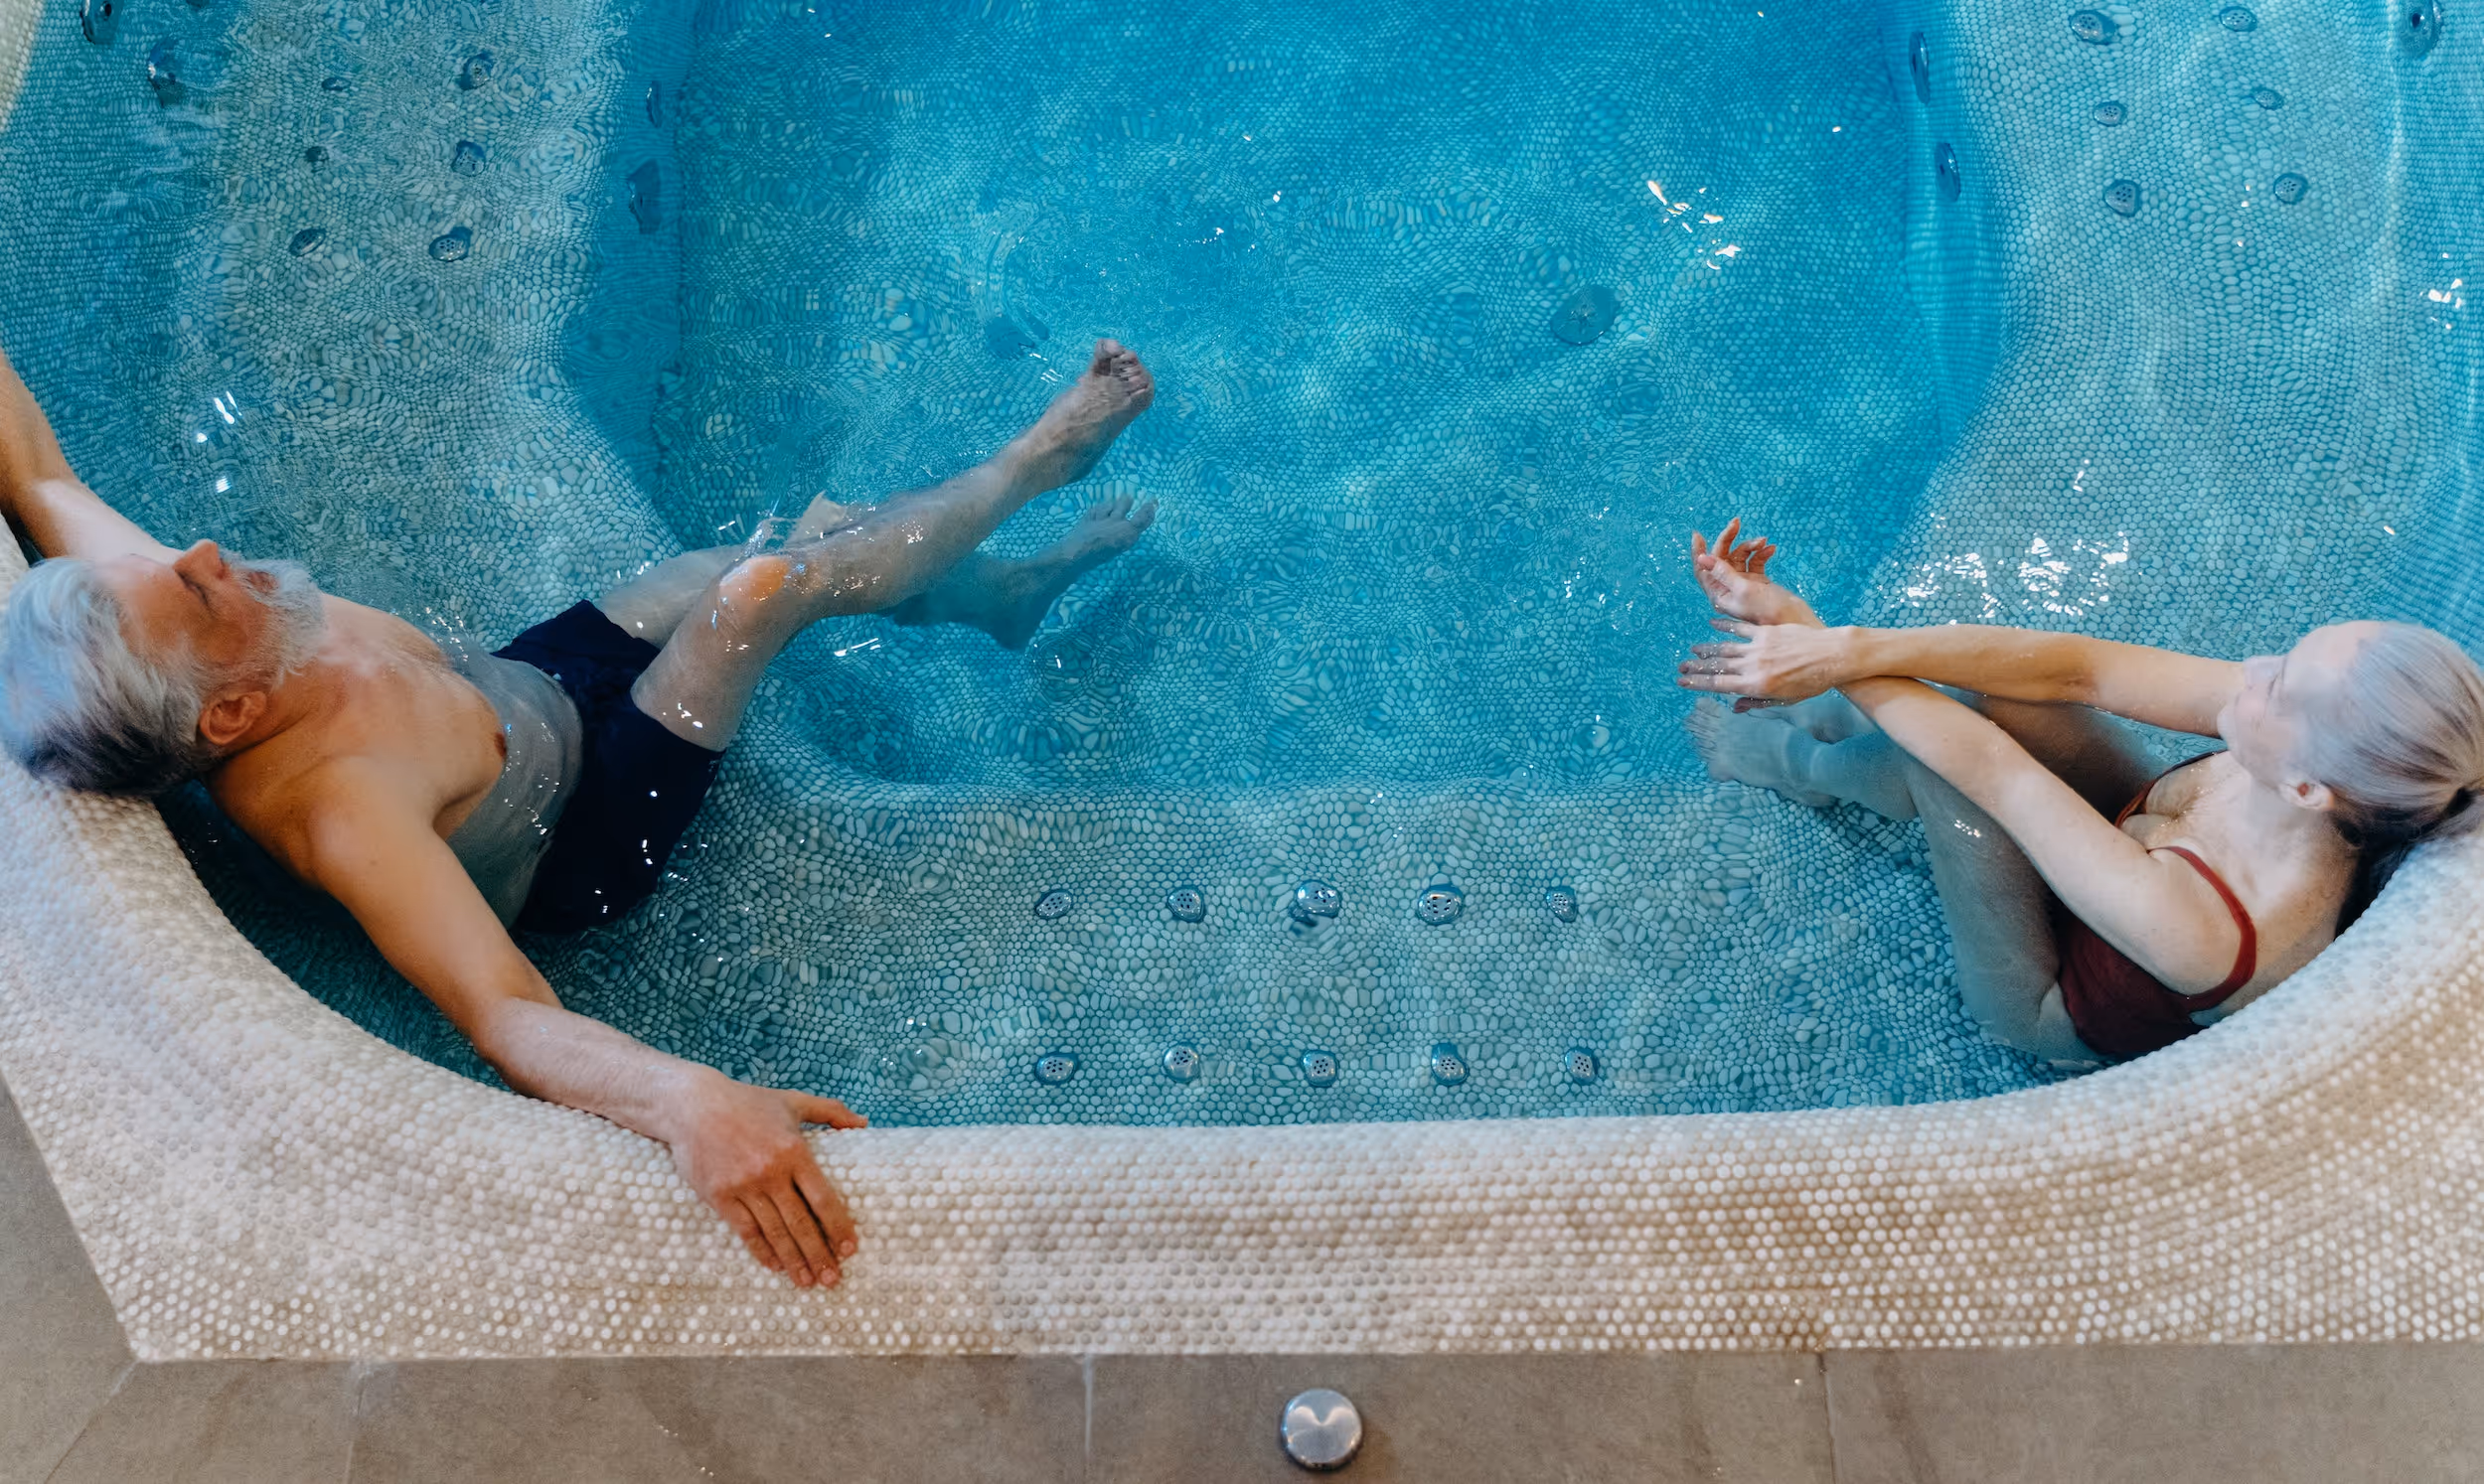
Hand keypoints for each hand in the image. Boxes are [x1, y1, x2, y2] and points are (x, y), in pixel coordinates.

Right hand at [665, 1070, 866, 1287]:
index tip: (850, 1249)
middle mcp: (770, 1172)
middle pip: (800, 1223)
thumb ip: (831, 1111)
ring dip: (793, 1260)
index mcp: (793, 1151)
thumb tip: (864, 1123)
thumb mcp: (793, 1101)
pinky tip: (775, 1266)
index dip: (838, 1226)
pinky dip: (761, 1251)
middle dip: (819, 1254)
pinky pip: (745, 1230)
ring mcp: (743, 1186)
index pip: (822, 1198)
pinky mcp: (719, 1196)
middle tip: (832, 1279)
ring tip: (807, 1282)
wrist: (692, 1105)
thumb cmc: (747, 1101)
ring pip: (774, 1232)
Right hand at [1678, 617, 1852, 704]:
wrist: (1832, 656)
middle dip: (1696, 668)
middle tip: (1680, 668)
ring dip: (1706, 649)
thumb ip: (1757, 702)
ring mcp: (1759, 647)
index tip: (1683, 683)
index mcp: (1756, 686)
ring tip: (1692, 650)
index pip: (1720, 685)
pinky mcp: (1766, 632)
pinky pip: (1740, 629)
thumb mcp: (1785, 699)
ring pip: (1725, 648)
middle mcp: (1753, 666)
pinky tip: (1713, 624)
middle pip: (1717, 667)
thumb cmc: (1812, 682)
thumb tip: (1735, 707)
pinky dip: (1725, 626)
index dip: (1698, 684)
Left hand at [1689, 517, 1822, 628]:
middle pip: (1721, 558)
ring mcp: (1743, 583)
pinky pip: (1755, 561)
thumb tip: (1702, 558)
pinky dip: (1761, 553)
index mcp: (1719, 594)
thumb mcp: (1743, 589)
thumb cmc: (1767, 611)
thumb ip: (1723, 573)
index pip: (1702, 570)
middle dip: (1728, 540)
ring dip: (1750, 546)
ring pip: (1740, 556)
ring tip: (1762, 541)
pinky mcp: (1758, 581)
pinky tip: (1771, 548)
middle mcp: (1728, 588)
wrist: (1794, 621)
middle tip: (1736, 522)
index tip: (1698, 534)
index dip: (1698, 552)